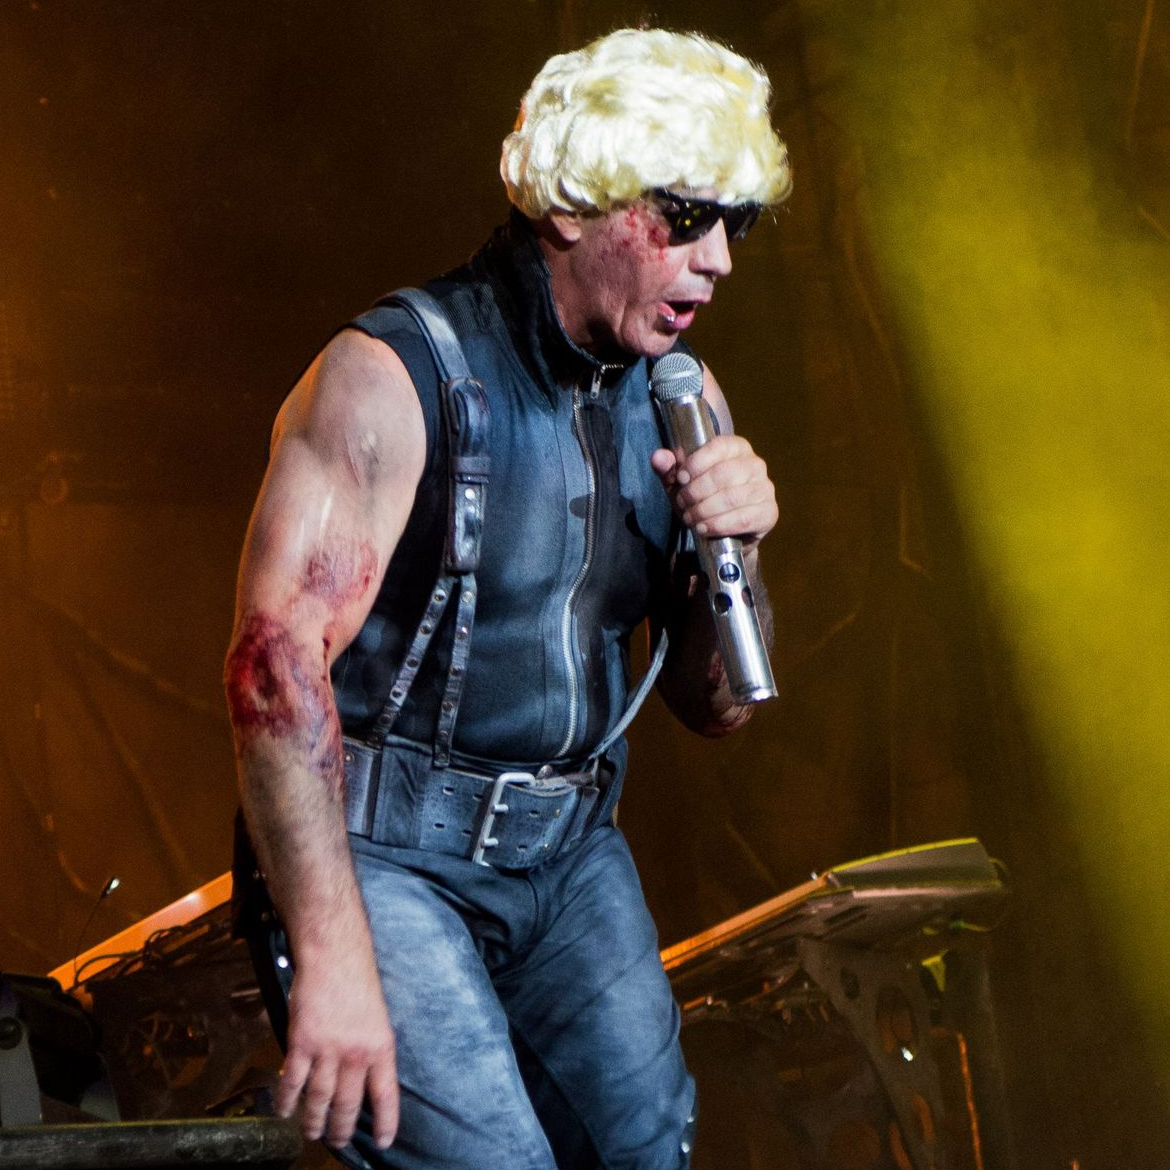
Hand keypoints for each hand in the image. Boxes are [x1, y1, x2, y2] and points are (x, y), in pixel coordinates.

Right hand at [276, 951, 398, 1150]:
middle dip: (342, 1128)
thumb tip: (362, 1080)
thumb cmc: (358, 983)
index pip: (385, 1094)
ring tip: (311, 1132)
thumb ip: (369, 1050)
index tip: (382, 1142)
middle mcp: (357, 1053)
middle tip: (337, 1141)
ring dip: (313, 1120)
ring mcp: (328, 1050)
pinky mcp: (302, 1042)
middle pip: (348, 1104)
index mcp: (381, 1047)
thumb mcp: (376, 1019)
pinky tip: (284, 1110)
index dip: (385, 1122)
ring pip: (319, 1099)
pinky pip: (292, 1081)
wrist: (335, 956)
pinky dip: (286, 1100)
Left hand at [651, 435, 777, 549]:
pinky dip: (719, 525)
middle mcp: (755, 464)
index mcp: (736, 448)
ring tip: (690, 518)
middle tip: (683, 503)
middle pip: (722, 474)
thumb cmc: (703, 499)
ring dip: (704, 510)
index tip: (680, 478)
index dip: (696, 463)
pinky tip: (704, 528)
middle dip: (696, 491)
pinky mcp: (769, 513)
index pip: (718, 447)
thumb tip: (658, 457)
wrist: (723, 532)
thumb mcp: (681, 483)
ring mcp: (765, 489)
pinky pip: (743, 518)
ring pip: (731, 497)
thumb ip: (668, 468)